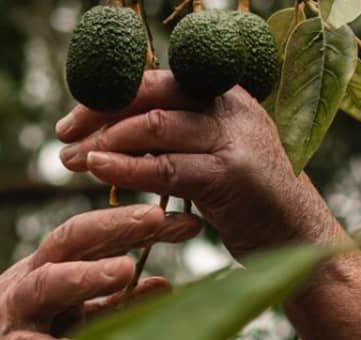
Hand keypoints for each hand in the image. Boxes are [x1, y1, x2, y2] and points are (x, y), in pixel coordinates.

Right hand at [0, 204, 202, 339]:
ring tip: (125, 268)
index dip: (139, 224)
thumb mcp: (62, 321)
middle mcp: (31, 284)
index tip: (188, 218)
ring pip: (48, 285)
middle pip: (71, 241)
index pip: (97, 236)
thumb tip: (166, 286)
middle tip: (159, 216)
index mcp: (50, 272)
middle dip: (115, 225)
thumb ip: (109, 304)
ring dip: (86, 274)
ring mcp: (13, 317)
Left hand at [55, 71, 341, 257]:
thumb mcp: (209, 160)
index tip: (72, 118)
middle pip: (149, 94)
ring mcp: (232, 137)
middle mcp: (229, 105)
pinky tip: (99, 171)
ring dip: (104, 143)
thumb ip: (175, 140)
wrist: (299, 239)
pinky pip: (166, 167)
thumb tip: (115, 135)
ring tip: (71, 160)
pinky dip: (127, 168)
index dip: (109, 94)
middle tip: (62, 137)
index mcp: (221, 94)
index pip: (154, 79)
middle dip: (98, 113)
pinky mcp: (230, 174)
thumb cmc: (248, 204)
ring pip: (153, 126)